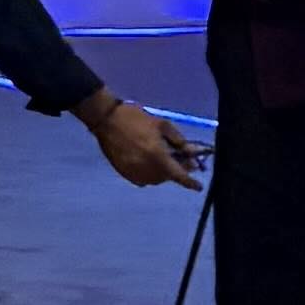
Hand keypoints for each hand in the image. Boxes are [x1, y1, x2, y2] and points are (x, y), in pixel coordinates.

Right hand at [84, 95, 202, 189]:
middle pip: (168, 177)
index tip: (198, 186)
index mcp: (158, 157)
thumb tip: (191, 153)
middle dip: (175, 169)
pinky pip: (143, 179)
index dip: (190, 183)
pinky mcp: (124, 174)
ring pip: (155, 179)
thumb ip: (178, 140)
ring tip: (160, 157)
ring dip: (162, 171)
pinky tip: (146, 160)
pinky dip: (149, 172)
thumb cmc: (135, 118)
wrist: (106, 120)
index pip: (179, 176)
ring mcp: (134, 173)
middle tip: (178, 158)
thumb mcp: (161, 124)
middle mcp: (147, 170)